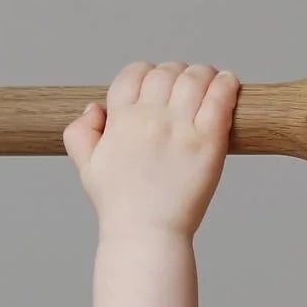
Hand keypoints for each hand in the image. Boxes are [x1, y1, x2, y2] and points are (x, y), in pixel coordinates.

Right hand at [63, 61, 238, 236]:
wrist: (146, 234)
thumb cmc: (119, 205)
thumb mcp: (87, 168)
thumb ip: (80, 134)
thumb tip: (94, 108)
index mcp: (121, 121)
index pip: (133, 73)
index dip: (145, 74)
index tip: (155, 87)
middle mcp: (150, 118)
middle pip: (166, 72)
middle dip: (174, 74)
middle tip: (183, 88)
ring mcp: (180, 128)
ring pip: (195, 77)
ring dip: (202, 74)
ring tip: (208, 82)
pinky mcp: (208, 141)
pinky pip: (221, 97)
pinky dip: (226, 83)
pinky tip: (227, 83)